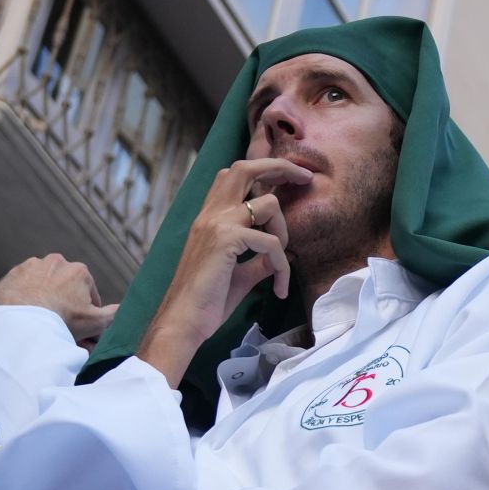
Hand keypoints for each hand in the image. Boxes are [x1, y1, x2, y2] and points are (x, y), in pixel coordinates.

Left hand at [0, 253, 117, 346]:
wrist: (23, 319)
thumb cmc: (62, 320)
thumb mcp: (97, 321)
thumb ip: (114, 313)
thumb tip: (124, 309)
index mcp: (79, 270)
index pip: (88, 292)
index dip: (86, 309)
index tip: (80, 324)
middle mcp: (56, 261)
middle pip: (64, 286)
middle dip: (64, 301)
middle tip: (60, 322)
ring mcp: (32, 265)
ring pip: (43, 284)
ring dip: (44, 297)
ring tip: (41, 318)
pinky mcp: (12, 274)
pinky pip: (22, 286)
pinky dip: (25, 297)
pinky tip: (26, 313)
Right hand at [135, 159, 305, 385]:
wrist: (183, 322)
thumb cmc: (206, 302)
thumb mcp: (239, 275)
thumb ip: (258, 261)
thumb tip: (283, 255)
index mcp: (210, 217)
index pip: (234, 175)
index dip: (263, 169)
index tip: (291, 177)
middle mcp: (211, 213)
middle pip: (246, 167)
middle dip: (280, 167)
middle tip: (306, 177)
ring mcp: (217, 223)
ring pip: (268, 204)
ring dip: (285, 232)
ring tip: (281, 264)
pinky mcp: (226, 239)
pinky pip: (271, 243)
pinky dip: (282, 267)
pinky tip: (279, 290)